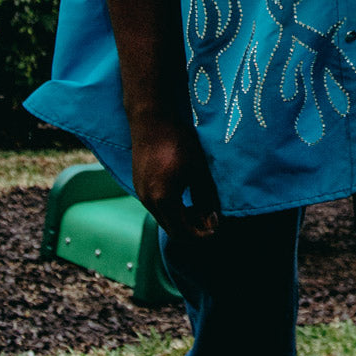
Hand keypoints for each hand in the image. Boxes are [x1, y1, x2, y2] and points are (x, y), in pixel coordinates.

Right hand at [129, 114, 220, 242]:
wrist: (151, 121)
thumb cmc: (178, 142)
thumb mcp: (197, 170)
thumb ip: (205, 197)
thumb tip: (212, 219)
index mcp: (163, 199)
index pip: (182, 232)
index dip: (201, 234)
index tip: (216, 226)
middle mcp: (148, 201)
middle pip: (171, 229)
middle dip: (192, 229)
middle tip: (210, 219)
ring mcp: (140, 193)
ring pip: (163, 218)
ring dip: (181, 218)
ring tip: (200, 208)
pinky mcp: (139, 185)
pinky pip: (156, 206)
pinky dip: (171, 208)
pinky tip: (184, 197)